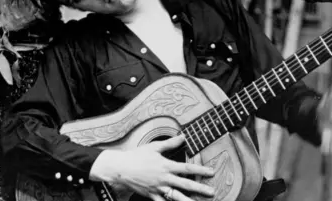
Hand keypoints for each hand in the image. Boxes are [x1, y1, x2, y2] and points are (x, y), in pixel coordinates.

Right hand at [90, 135, 214, 200]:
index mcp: (166, 166)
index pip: (187, 168)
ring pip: (176, 197)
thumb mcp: (154, 147)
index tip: (211, 172)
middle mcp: (164, 179)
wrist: (120, 169)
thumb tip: (183, 136)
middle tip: (212, 192)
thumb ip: (170, 143)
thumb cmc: (137, 156)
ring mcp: (158, 189)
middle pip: (185, 185)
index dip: (201, 170)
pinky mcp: (151, 195)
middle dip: (200, 189)